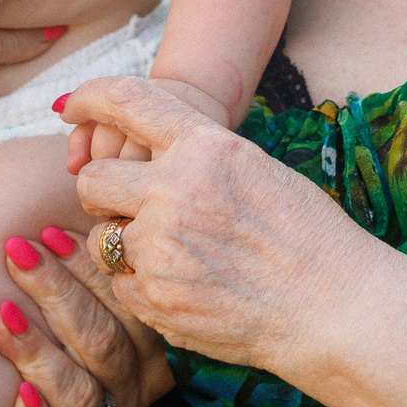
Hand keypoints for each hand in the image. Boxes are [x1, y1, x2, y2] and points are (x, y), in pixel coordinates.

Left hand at [0, 224, 174, 406]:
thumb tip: (78, 190)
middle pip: (101, 343)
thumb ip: (95, 246)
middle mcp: (128, 384)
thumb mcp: (83, 278)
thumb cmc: (51, 307)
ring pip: (80, 395)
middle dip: (57, 293)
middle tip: (15, 253)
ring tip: (2, 316)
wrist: (11, 386)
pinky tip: (15, 397)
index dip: (85, 266)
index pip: (123, 303)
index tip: (46, 233)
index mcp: (144, 339)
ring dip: (39, 352)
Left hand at [58, 76, 377, 370]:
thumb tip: (142, 147)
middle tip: (127, 207)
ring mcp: (161, 248)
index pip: (125, 102)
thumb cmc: (308, 235)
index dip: (88, 99)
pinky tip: (189, 288)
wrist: (336, 307)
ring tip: (177, 256)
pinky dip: (144, 287)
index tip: (70, 108)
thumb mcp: (254, 168)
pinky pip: (122, 286)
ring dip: (124, 246)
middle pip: (91, 179)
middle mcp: (175, 190)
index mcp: (205, 147)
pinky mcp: (155, 298)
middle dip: (101, 193)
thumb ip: (195, 154)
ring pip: (101, 239)